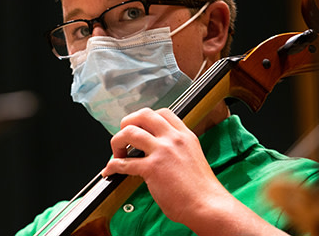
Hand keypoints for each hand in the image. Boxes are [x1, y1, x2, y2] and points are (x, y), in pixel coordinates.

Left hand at [100, 108, 289, 234]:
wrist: (208, 205)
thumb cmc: (201, 188)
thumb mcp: (193, 156)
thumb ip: (177, 148)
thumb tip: (157, 149)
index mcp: (185, 135)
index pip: (162, 113)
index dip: (145, 118)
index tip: (138, 127)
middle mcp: (173, 139)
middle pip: (143, 115)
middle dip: (127, 122)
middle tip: (123, 137)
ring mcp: (162, 151)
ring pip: (129, 133)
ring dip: (117, 142)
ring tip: (117, 153)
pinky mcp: (152, 168)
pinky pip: (123, 162)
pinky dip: (112, 165)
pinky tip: (110, 170)